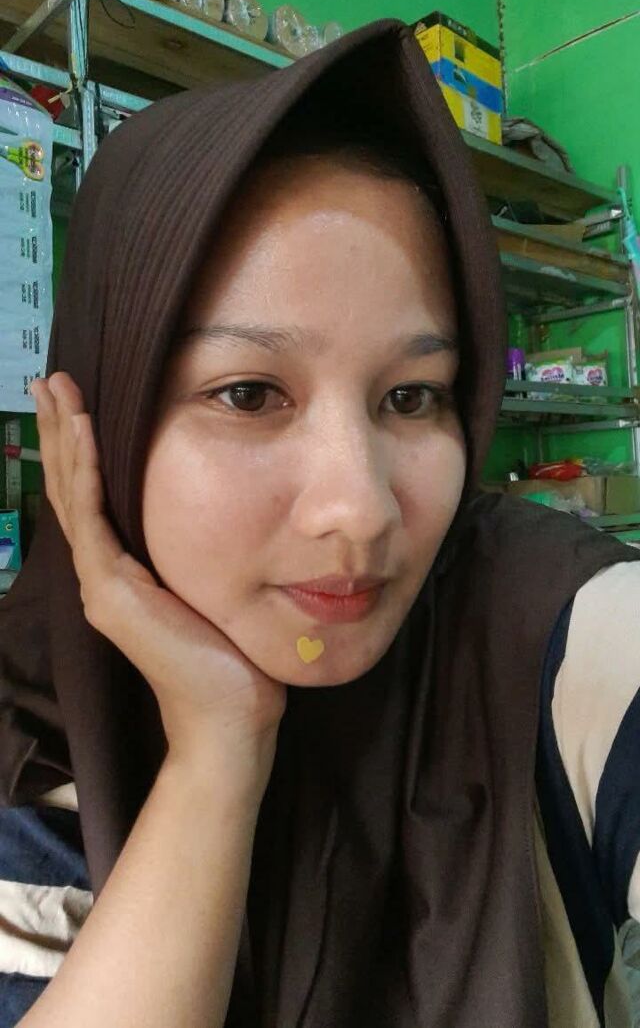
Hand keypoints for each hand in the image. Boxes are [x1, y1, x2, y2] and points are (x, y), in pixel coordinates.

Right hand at [31, 372, 286, 778]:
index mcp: (122, 571)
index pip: (92, 496)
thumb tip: (224, 513)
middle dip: (63, 430)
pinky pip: (94, 516)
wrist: (229, 717)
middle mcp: (102, 572)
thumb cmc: (230, 658)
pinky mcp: (111, 590)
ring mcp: (100, 582)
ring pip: (74, 493)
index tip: (76, 400)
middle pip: (72, 487)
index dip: (81, 447)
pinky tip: (83, 431)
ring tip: (56, 390)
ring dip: (66, 437)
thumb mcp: (210, 586)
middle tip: (51, 380)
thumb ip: (197, 554)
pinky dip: (87, 470)